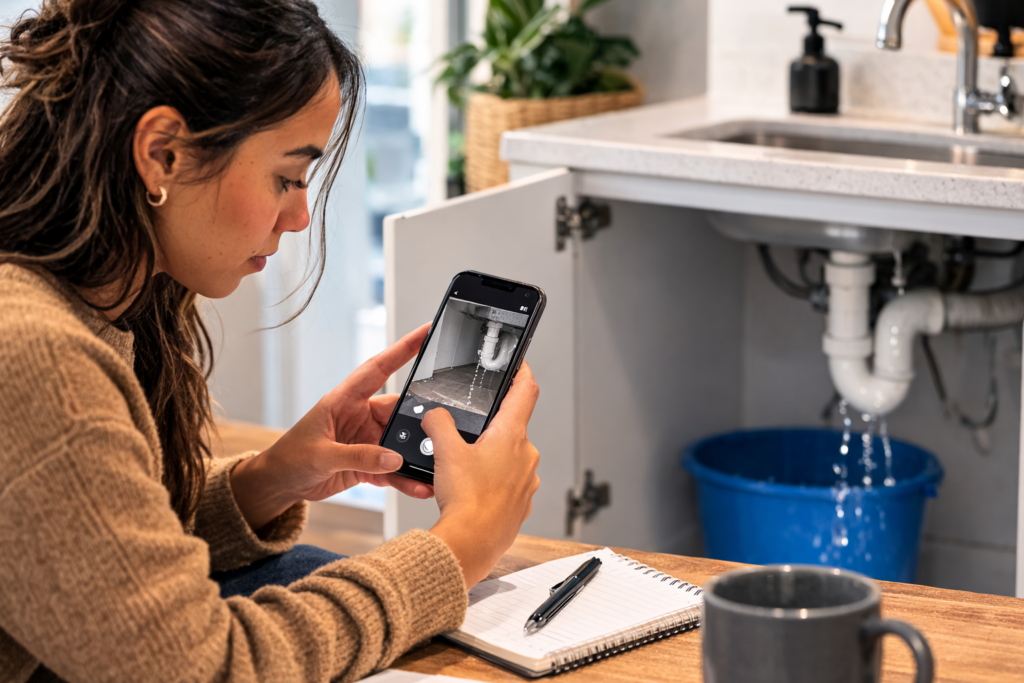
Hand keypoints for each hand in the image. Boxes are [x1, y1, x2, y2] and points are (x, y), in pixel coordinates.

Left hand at [230, 324, 433, 530]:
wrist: (281, 484)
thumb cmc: (290, 458)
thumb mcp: (321, 455)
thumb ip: (358, 456)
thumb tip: (393, 459)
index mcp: (345, 400)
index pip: (379, 368)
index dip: (403, 348)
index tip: (426, 331)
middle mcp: (360, 416)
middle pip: (400, 411)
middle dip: (421, 420)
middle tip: (440, 429)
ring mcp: (368, 439)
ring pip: (401, 443)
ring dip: (415, 456)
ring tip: (432, 468)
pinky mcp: (370, 463)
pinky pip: (394, 469)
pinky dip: (406, 478)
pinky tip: (418, 486)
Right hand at [425, 361, 540, 587]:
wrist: (472, 544)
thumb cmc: (466, 500)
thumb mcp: (444, 451)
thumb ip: (438, 423)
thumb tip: (434, 415)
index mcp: (512, 435)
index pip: (526, 391)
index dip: (522, 372)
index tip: (519, 365)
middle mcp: (527, 455)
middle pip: (512, 428)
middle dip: (490, 429)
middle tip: (467, 436)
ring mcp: (527, 481)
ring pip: (509, 458)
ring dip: (491, 458)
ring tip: (464, 471)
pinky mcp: (521, 503)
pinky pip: (508, 484)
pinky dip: (492, 483)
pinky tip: (472, 493)